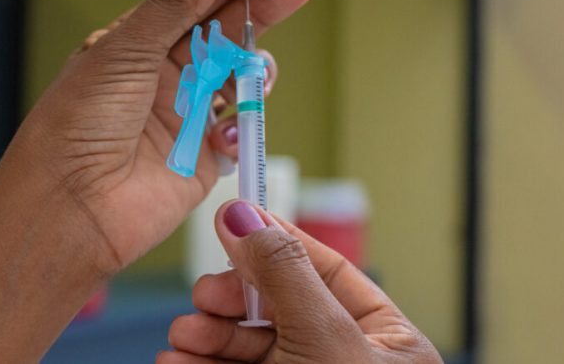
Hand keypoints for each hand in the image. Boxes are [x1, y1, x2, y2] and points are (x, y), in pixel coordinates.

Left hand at [0, 0, 310, 272]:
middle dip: (258, 5)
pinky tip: (226, 125)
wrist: (71, 208)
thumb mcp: (125, 50)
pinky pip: (241, 127)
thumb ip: (177, 2)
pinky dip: (244, 121)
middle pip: (225, 30)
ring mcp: (188, 113)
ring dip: (255, 64)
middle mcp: (165, 75)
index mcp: (138, 43)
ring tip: (255, 65)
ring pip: (240, 75)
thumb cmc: (77, 126)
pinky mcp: (206, 154)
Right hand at [162, 200, 441, 363]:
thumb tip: (244, 213)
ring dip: (207, 336)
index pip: (327, 270)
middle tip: (203, 295)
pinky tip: (178, 360)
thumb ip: (283, 274)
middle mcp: (347, 359)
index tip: (235, 216)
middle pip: (278, 307)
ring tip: (181, 337)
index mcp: (385, 340)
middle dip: (230, 300)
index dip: (276, 240)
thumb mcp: (323, 339)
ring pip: (249, 345)